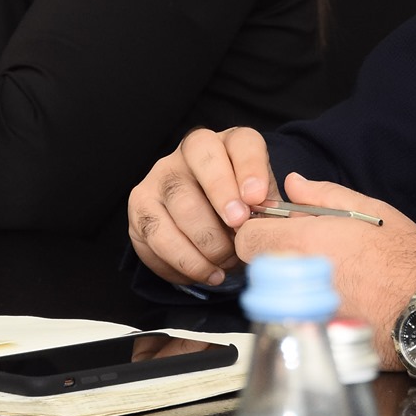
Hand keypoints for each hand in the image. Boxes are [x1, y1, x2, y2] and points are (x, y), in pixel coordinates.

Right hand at [127, 126, 278, 286]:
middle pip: (202, 164)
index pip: (241, 143)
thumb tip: (274, 226)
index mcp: (229, 145)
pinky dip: (183, 262)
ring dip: (205, 241)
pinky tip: (205, 272)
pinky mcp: (140, 205)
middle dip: (222, 198)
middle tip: (238, 228)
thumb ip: (269, 209)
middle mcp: (190, 153)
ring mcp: (161, 177)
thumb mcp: (261, 204)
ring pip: (179, 202)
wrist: (205, 225)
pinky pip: (156, 235)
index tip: (256, 197)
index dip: (249, 168)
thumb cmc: (238, 212)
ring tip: (226, 263)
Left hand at [233, 172, 415, 368]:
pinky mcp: (316, 333)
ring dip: (290, 281)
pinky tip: (334, 299)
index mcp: (306, 240)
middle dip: (274, 254)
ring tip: (326, 275)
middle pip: (258, 266)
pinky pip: (295, 315)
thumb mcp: (368, 210)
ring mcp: (304, 309)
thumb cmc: (404, 257)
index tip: (276, 229)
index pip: (247, 237)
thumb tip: (293, 184)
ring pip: (275, 292)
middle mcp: (298, 277)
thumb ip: (322, 195)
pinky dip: (307, 306)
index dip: (259, 229)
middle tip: (306, 250)